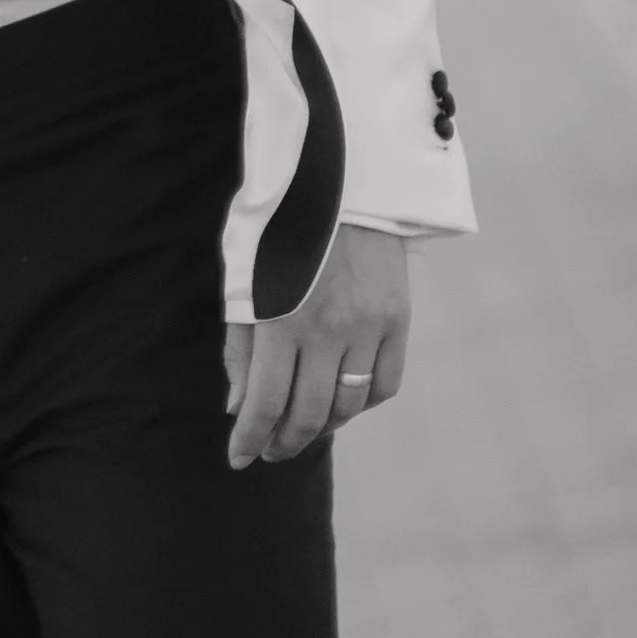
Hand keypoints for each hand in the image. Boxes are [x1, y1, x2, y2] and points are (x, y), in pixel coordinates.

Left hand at [226, 229, 409, 469]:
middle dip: (283, 442)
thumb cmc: (277, 225)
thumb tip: (239, 406)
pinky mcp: (398, 319)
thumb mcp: (242, 276)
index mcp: (282, 318)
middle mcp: (329, 329)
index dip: (250, 438)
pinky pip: (384, 383)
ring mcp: (369, 326)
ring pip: (348, 406)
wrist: (339, 178)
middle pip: (307, 414)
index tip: (238, 459)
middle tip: (269, 451)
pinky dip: (362, 403)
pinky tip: (341, 401)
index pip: (266, 403)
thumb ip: (241, 344)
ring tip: (301, 429)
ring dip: (321, 427)